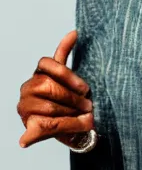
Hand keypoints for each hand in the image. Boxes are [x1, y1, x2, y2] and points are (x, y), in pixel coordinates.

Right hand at [17, 30, 93, 147]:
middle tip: (89, 104)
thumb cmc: (68, 96)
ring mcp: (25, 108)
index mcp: (38, 73)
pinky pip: (37, 129)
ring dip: (71, 113)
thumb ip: (66, 53)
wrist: (69, 123)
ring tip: (84, 116)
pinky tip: (30, 138)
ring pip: (49, 107)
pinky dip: (34, 134)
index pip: (46, 63)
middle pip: (48, 86)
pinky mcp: (28, 127)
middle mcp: (27, 88)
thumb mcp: (67, 75)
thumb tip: (74, 31)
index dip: (67, 75)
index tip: (85, 88)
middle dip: (72, 96)